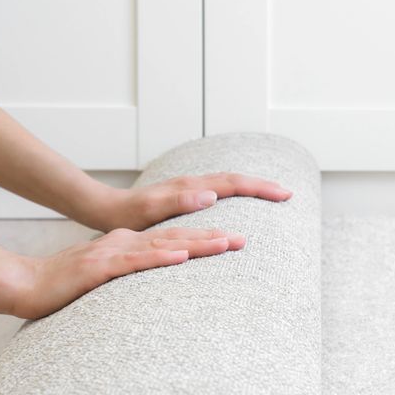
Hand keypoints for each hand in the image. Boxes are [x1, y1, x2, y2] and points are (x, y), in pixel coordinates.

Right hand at [10, 227, 241, 318]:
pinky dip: (159, 258)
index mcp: (130, 244)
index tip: (235, 240)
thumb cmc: (68, 285)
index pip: (175, 240)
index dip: (206, 239)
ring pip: (163, 246)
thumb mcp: (109, 276)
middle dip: (212, 238)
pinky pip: (135, 262)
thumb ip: (134, 272)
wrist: (25, 285)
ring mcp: (113, 253)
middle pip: (177, 238)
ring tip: (226, 243)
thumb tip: (161, 280)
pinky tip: (181, 256)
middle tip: (244, 240)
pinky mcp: (99, 267)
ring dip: (196, 244)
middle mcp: (126, 242)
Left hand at [88, 173, 291, 231]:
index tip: (283, 194)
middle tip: (287, 194)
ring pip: (229, 182)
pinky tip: (241, 200)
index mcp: (190, 188)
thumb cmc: (126, 215)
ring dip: (252, 187)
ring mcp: (191, 188)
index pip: (233, 183)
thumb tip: (212, 195)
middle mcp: (193, 184)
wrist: (107, 209)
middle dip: (263, 185)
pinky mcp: (187, 195)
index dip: (260, 188)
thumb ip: (178, 202)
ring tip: (272, 195)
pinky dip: (237, 192)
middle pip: (236, 179)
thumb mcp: (149, 211)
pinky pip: (220, 190)